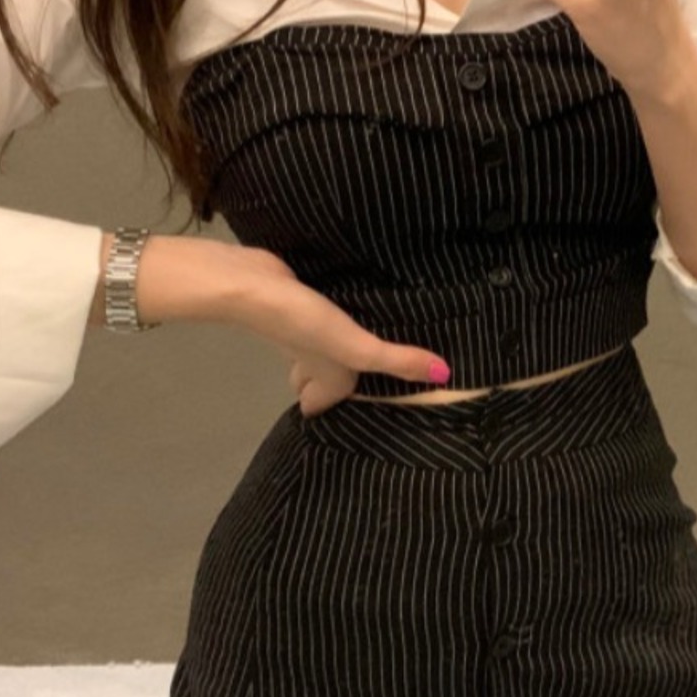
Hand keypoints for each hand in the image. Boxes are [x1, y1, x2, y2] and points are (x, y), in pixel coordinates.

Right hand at [229, 247, 450, 414]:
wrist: (251, 284)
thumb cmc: (302, 325)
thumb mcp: (357, 348)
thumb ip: (398, 361)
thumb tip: (445, 377)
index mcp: (325, 380)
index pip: (323, 407)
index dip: (338, 412)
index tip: (369, 409)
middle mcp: (311, 361)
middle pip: (319, 380)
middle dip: (337, 379)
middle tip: (374, 372)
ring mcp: (300, 331)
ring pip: (318, 347)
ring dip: (338, 344)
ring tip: (372, 335)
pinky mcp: (298, 302)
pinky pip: (318, 315)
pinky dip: (331, 313)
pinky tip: (350, 300)